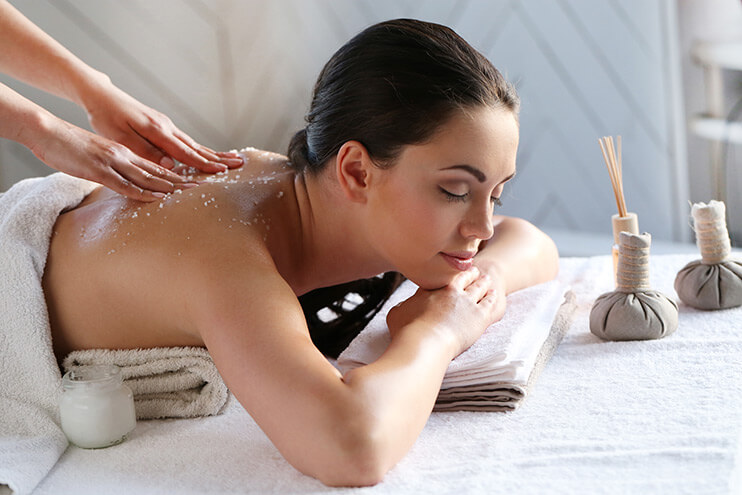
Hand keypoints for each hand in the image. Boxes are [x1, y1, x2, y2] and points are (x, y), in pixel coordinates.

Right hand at [30, 116, 198, 200]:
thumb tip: (133, 182)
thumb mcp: (101, 158)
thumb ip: (119, 168)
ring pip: (148, 176)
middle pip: (161, 171)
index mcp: (128, 152)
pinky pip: (125, 183)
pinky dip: (143, 192)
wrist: (47, 131)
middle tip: (208, 186)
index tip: (202, 181)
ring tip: (192, 193)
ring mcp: (113, 161)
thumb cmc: (72, 147)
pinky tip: (157, 198)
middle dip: (185, 180)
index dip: (182, 174)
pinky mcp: (99, 169)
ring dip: (171, 186)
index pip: (160, 166)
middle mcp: (126, 155)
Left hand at [82, 80, 242, 172]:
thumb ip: (146, 151)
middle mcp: (166, 127)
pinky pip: (185, 141)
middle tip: (239, 165)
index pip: (186, 152)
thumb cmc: (106, 116)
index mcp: (158, 130)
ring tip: (232, 159)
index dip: (205, 164)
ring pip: (194, 143)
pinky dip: (200, 148)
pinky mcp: (162, 126)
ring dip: (213, 153)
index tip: (222, 171)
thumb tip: (171, 165)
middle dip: (218, 157)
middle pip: (197, 147)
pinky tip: (207, 153)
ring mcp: (166, 125)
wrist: (101, 95)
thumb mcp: (121, 137)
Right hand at [386, 267, 504, 356]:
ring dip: (483, 282)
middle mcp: (451, 291)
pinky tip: (494, 294)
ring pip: (479, 287)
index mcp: (431, 289)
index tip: (452, 272)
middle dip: (469, 273)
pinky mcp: (479, 315)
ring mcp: (467, 302)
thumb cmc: (407, 331)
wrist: (425, 343)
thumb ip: (401, 307)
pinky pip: (489, 302)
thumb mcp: (395, 314)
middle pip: (463, 278)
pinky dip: (492, 296)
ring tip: (486, 278)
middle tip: (474, 270)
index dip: (448, 273)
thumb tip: (402, 306)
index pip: (442, 277)